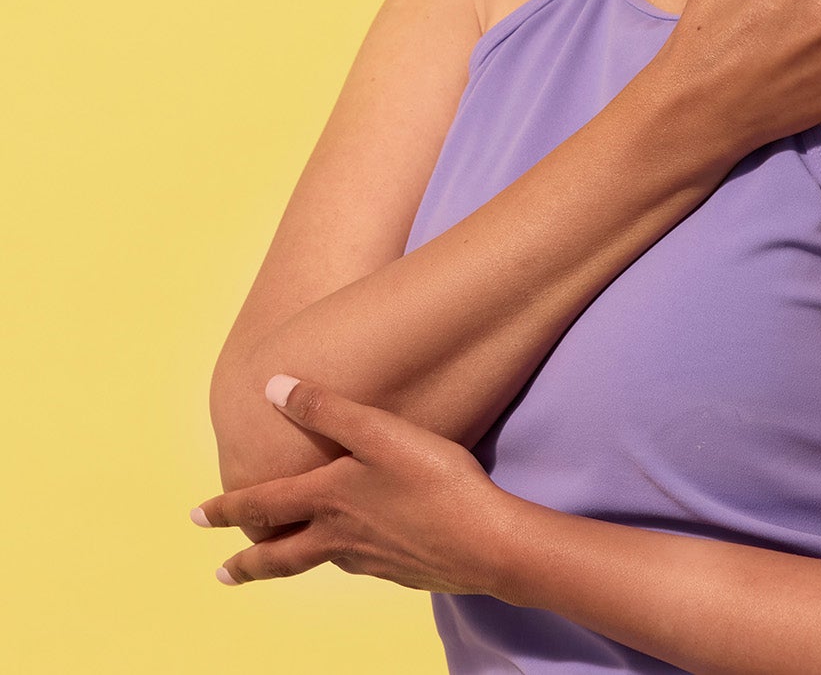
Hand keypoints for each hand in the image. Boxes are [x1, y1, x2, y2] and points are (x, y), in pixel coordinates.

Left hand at [193, 376, 518, 596]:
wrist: (484, 542)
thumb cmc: (434, 480)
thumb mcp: (379, 433)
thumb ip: (327, 409)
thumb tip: (272, 387)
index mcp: (328, 501)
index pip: (262, 507)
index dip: (226, 509)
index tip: (194, 517)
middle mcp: (339, 537)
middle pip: (280, 556)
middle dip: (248, 563)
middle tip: (222, 574)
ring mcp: (370, 560)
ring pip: (320, 562)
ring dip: (293, 563)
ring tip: (287, 560)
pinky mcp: (401, 571)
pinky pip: (359, 566)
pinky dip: (343, 561)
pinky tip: (360, 554)